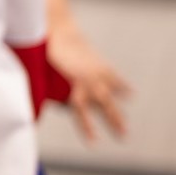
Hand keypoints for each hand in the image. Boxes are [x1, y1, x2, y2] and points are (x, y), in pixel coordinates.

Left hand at [48, 18, 132, 142]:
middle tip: (123, 137)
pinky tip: (130, 94)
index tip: (94, 143)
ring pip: (112, 96)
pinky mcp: (101, 64)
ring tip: (125, 127)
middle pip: (105, 106)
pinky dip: (122, 86)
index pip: (82, 112)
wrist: (59, 31)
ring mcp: (99, 73)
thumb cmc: (48, 54)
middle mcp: (91, 81)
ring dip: (118, 112)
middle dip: (113, 122)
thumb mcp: (45, 75)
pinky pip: (114, 78)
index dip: (87, 127)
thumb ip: (52, 93)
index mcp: (76, 85)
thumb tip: (53, 107)